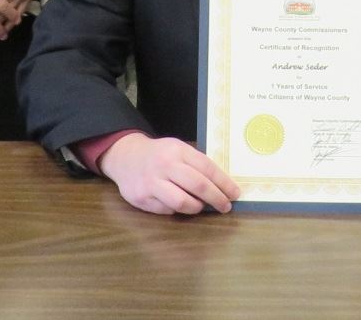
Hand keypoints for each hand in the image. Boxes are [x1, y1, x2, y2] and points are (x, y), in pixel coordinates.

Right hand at [99, 134, 239, 215]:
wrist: (125, 157)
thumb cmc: (159, 154)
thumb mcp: (177, 149)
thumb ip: (195, 164)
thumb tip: (221, 185)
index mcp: (177, 150)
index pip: (207, 167)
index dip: (223, 182)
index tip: (235, 193)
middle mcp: (165, 165)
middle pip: (198, 185)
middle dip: (216, 198)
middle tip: (226, 206)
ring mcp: (152, 183)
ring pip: (182, 202)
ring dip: (197, 207)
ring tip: (201, 206)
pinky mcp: (142, 198)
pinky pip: (167, 210)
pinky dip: (177, 210)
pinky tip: (180, 205)